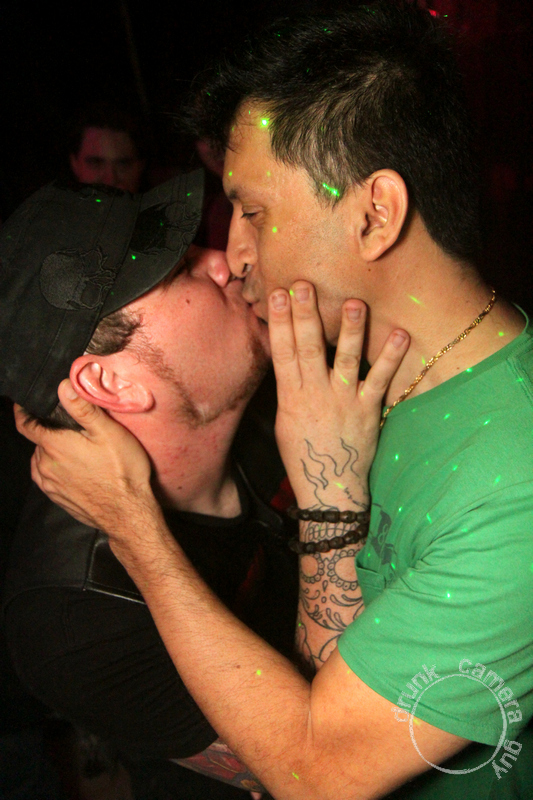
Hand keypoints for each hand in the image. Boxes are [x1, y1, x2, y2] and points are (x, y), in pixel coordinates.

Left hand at [14, 379, 156, 533]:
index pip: (26, 425)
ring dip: (50, 452)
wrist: (128, 513)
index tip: (24, 406)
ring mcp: (51, 484)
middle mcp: (47, 465)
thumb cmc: (122, 471)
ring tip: (71, 448)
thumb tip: (64, 386)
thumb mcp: (108, 432)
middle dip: (48, 432)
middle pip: (38, 442)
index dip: (23, 413)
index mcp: (55, 446)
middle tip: (69, 428)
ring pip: (41, 460)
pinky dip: (53, 469)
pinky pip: (46, 478)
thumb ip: (83, 408)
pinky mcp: (58, 498)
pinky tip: (70, 468)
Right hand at [268, 282, 408, 509]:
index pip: (282, 352)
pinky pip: (380, 380)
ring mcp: (343, 401)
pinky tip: (399, 334)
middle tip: (305, 285)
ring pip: (346, 360)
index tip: (277, 295)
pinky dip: (390, 357)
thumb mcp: (285, 420)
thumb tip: (288, 355)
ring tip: (354, 303)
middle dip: (306, 315)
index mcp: (291, 396)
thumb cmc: (304, 453)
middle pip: (309, 348)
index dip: (279, 322)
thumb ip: (290, 387)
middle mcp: (315, 394)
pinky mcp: (368, 410)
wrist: (329, 487)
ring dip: (350, 331)